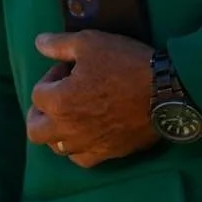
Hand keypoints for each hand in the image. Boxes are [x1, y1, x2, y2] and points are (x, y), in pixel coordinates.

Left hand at [26, 31, 156, 167]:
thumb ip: (58, 44)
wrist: (166, 92)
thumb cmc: (126, 63)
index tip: (69, 68)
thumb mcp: (90, 43)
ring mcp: (87, 144)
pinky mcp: (107, 153)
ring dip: (57, 131)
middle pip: (35, 129)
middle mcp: (67, 129)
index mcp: (59, 102)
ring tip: (72, 114)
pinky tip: (88, 133)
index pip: (38, 93)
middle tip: (56, 97)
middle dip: (40, 112)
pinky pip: (82, 159)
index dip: (51, 76)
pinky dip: (79, 148)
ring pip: (56, 147)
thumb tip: (38, 42)